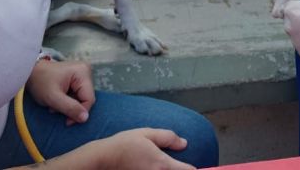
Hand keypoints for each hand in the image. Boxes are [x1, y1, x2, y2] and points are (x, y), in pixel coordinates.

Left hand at [26, 59, 94, 125]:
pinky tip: (57, 100)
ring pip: (81, 98)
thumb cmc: (40, 82)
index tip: (67, 121)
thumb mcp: (53, 98)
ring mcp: (81, 74)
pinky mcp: (77, 78)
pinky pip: (77, 95)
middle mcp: (85, 71)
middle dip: (72, 108)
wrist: (30, 72)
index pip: (89, 99)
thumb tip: (85, 118)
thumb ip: (70, 108)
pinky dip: (67, 101)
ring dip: (68, 106)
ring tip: (54, 105)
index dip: (80, 112)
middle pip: (86, 98)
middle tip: (56, 109)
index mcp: (82, 72)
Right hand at [72, 128, 194, 169]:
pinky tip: (155, 168)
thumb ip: (168, 137)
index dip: (194, 169)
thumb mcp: (147, 133)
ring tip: (167, 166)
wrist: (103, 159)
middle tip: (181, 166)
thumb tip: (184, 143)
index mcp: (163, 164)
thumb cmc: (124, 144)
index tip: (196, 167)